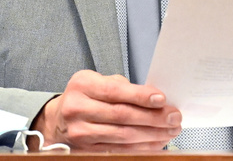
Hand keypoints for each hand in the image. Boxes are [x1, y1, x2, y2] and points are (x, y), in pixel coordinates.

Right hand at [31, 70, 180, 150]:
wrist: (59, 119)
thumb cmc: (84, 96)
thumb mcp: (96, 81)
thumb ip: (121, 86)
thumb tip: (154, 98)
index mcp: (82, 86)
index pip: (115, 92)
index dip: (140, 96)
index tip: (161, 99)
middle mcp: (78, 109)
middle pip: (122, 116)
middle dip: (153, 117)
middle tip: (174, 117)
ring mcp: (81, 132)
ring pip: (124, 136)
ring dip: (152, 134)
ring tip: (170, 130)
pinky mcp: (88, 150)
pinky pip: (120, 150)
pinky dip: (142, 147)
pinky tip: (156, 142)